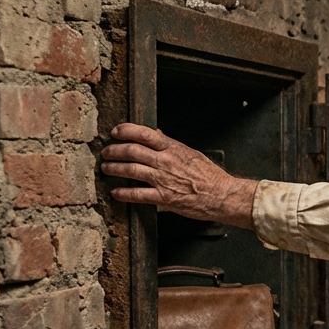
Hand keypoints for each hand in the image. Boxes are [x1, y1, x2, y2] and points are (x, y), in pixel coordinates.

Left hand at [100, 124, 257, 229]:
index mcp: (173, 148)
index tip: (115, 131)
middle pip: (132, 151)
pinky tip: (116, 192)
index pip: (144, 133)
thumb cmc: (210, 176)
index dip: (126, 130)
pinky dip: (124, 193)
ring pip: (130, 170)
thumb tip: (157, 134)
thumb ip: (172, 145)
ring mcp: (163, 179)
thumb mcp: (191, 153)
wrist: (222, 195)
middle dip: (114, 150)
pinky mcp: (163, 197)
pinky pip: (137, 194)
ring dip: (114, 168)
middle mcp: (166, 161)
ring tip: (106, 168)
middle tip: (106, 152)